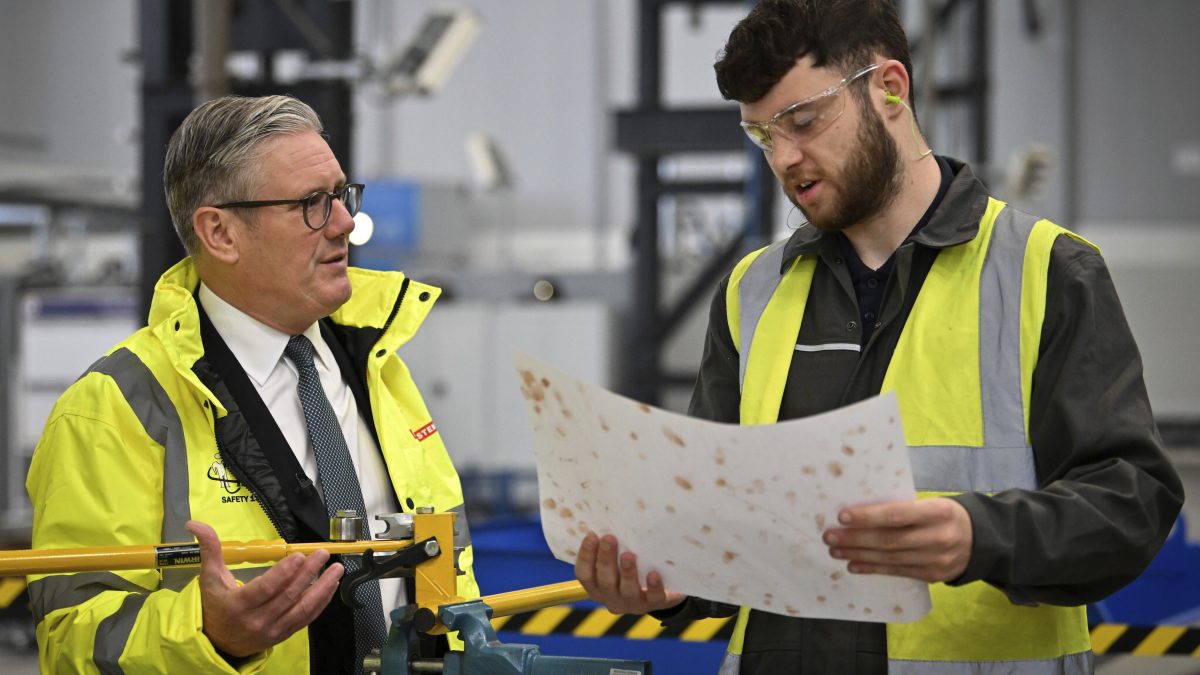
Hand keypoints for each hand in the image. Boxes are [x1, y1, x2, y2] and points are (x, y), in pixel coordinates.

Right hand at [186, 520, 343, 657]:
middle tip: (322, 554)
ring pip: (301, 608)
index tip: (299, 556)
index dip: (284, 573)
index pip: (265, 589)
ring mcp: (272, 629)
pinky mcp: (284, 634)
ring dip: (322, 588)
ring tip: (336, 569)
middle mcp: (257, 620)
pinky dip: (321, 602)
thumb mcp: (209, 578)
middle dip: (308, 573)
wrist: (217, 643)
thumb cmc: (215, 606)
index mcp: (238, 605)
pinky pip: (306, 618)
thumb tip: (195, 523)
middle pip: (287, 595)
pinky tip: (331, 587)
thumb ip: (209, 549)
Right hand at [575, 532, 685, 614]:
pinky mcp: (655, 603)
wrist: (661, 591)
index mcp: (597, 587)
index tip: (591, 535)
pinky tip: (654, 574)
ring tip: (629, 555)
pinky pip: (654, 597)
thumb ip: (609, 549)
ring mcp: (633, 603)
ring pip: (627, 590)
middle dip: (606, 559)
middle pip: (605, 581)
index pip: (585, 574)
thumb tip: (604, 519)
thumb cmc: (632, 570)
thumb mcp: (616, 562)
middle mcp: (612, 597)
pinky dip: (653, 586)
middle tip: (609, 538)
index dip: (585, 556)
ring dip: (627, 572)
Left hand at [822, 497, 972, 582]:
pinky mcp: (932, 575)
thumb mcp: (932, 503)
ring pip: (890, 558)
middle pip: (890, 540)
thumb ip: (903, 507)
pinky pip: (896, 572)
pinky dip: (872, 568)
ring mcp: (936, 560)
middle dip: (855, 539)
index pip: (897, 515)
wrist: (981, 540)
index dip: (868, 517)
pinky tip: (854, 565)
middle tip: (829, 536)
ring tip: (836, 550)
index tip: (843, 516)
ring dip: (858, 555)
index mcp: (938, 512)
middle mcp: (938, 537)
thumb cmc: (945, 515)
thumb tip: (861, 510)